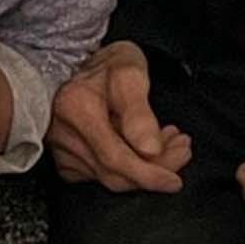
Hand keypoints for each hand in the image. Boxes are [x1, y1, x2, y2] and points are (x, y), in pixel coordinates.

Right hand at [47, 42, 192, 192]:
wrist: (79, 64)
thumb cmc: (108, 65)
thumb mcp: (131, 73)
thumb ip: (139, 112)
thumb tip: (150, 149)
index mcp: (76, 108)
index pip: (115, 158)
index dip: (148, 175)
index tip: (175, 179)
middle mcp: (63, 134)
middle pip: (114, 174)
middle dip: (154, 171)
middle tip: (181, 151)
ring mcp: (62, 150)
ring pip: (110, 178)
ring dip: (146, 168)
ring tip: (170, 144)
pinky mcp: (66, 161)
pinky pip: (101, 177)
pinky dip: (129, 170)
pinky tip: (145, 151)